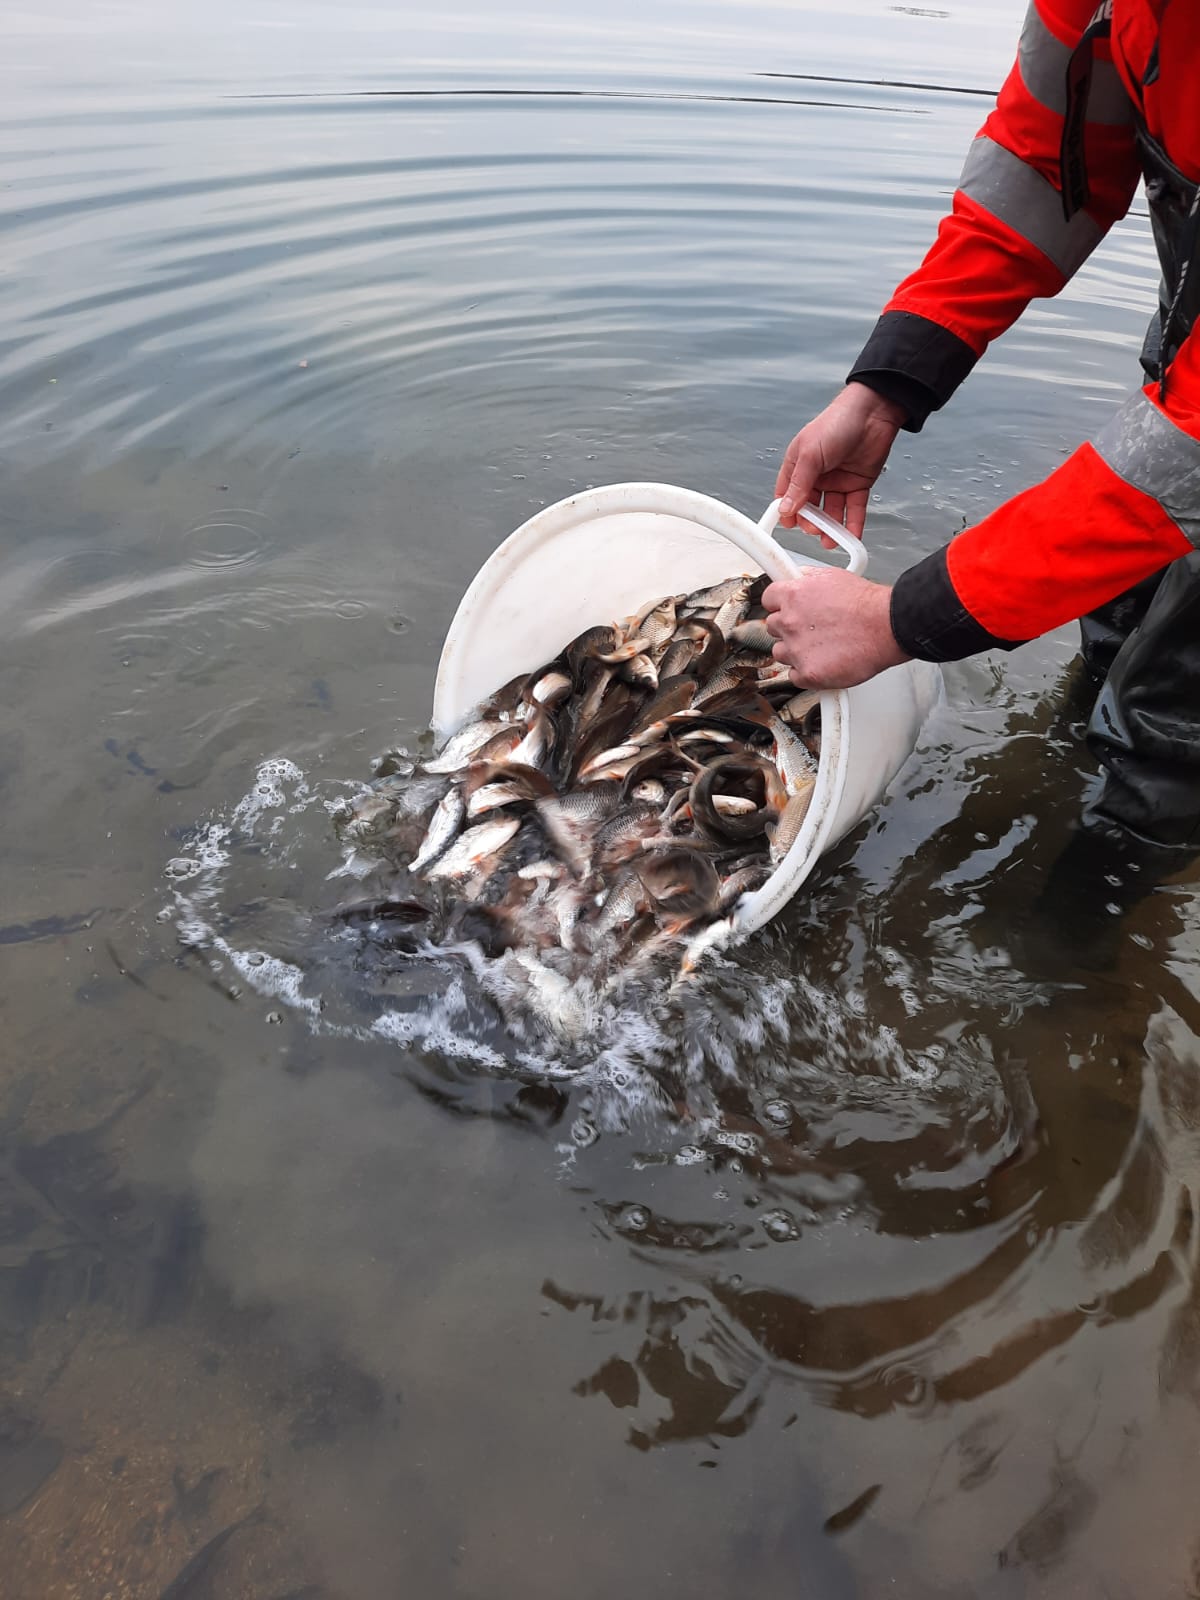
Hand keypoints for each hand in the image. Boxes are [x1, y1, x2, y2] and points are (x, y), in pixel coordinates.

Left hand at [762, 568, 909, 688]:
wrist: (886, 627)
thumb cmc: (866, 604)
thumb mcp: (833, 577)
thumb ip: (808, 580)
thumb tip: (798, 578)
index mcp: (792, 596)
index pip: (768, 600)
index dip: (779, 604)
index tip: (786, 608)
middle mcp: (789, 622)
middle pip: (773, 627)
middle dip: (789, 628)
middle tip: (811, 629)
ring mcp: (796, 650)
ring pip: (781, 653)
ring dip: (796, 651)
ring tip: (821, 646)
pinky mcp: (807, 673)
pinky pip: (794, 676)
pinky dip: (806, 672)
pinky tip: (824, 662)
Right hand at [775, 382, 904, 543]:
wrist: (873, 412)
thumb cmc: (838, 422)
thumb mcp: (811, 454)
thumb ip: (799, 483)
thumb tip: (786, 508)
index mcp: (799, 465)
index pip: (787, 494)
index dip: (787, 511)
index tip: (789, 525)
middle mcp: (817, 475)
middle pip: (809, 507)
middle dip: (811, 522)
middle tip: (815, 530)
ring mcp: (837, 481)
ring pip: (831, 511)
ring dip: (831, 528)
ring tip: (831, 540)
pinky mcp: (857, 484)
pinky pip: (854, 508)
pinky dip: (853, 523)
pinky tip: (852, 536)